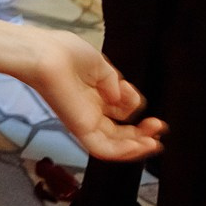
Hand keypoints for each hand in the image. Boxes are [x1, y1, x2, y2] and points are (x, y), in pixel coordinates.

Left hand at [19, 26, 165, 161]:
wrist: (47, 54)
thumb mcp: (101, 66)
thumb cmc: (66, 53)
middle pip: (119, 133)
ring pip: (113, 145)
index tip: (152, 112)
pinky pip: (102, 149)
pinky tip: (140, 146)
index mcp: (94, 95)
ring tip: (154, 143)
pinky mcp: (79, 129)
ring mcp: (85, 122)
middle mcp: (90, 111)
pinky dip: (122, 152)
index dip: (137, 115)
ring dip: (136, 147)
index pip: (119, 113)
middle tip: (159, 127)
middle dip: (142, 133)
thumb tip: (131, 103)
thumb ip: (117, 86)